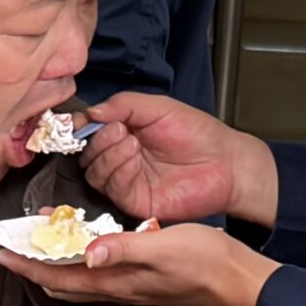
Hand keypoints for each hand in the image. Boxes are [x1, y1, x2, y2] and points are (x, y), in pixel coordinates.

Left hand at [0, 222, 276, 305]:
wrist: (236, 279)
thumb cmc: (205, 263)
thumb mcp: (163, 247)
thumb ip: (124, 249)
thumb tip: (86, 254)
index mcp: (117, 280)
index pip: (58, 276)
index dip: (27, 266)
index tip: (0, 254)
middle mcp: (118, 286)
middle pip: (61, 282)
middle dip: (32, 267)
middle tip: (10, 249)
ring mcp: (130, 284)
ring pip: (77, 278)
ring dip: (53, 262)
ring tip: (37, 243)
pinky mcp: (141, 277)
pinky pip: (97, 271)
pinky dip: (79, 258)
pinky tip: (84, 244)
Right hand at [79, 92, 278, 226]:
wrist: (224, 163)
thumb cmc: (198, 133)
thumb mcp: (159, 107)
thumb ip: (123, 104)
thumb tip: (91, 112)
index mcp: (123, 133)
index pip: (89, 131)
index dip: (80, 127)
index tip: (81, 122)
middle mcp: (121, 157)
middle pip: (87, 154)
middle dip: (98, 140)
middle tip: (119, 130)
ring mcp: (126, 180)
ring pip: (94, 172)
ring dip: (107, 155)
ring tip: (131, 142)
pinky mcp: (134, 200)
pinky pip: (111, 189)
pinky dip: (117, 172)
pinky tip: (134, 159)